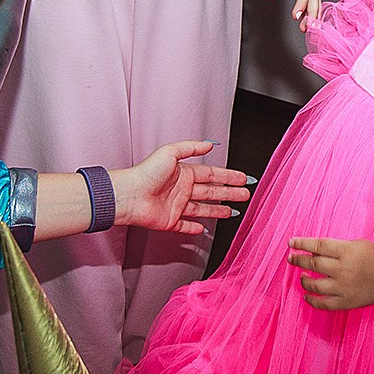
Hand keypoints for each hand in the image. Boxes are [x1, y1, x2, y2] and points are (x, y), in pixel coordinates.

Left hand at [113, 143, 252, 236]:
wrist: (129, 196)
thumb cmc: (145, 173)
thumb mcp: (169, 152)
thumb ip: (191, 147)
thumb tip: (210, 144)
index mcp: (184, 173)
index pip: (212, 174)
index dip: (229, 176)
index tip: (243, 178)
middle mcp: (181, 189)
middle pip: (212, 191)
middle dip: (229, 193)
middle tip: (245, 195)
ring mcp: (176, 206)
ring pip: (202, 209)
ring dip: (218, 210)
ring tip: (233, 212)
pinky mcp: (169, 221)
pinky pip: (185, 226)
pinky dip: (194, 228)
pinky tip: (204, 228)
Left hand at [288, 237, 373, 309]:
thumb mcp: (356, 244)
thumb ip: (335, 247)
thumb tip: (310, 251)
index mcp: (347, 251)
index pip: (317, 246)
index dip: (301, 244)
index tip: (291, 243)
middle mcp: (343, 269)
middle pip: (313, 264)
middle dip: (298, 260)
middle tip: (292, 258)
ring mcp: (344, 288)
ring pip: (314, 285)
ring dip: (304, 280)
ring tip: (302, 276)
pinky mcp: (346, 302)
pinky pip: (323, 303)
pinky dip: (311, 300)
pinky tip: (306, 295)